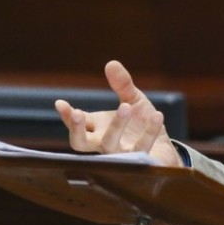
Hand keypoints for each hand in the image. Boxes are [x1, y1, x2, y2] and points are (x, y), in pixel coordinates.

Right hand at [54, 60, 181, 166]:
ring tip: (125, 106)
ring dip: (116, 125)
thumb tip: (111, 63)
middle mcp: (104, 144)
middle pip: (80, 143)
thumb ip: (122, 84)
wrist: (164, 150)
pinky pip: (142, 147)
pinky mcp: (140, 161)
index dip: (67, 115)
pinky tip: (157, 115)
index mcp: (98, 128)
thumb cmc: (141, 126)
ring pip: (110, 144)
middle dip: (76, 129)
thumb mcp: (133, 100)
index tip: (60, 103)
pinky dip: (149, 131)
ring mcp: (120, 155)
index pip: (77, 124)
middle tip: (77, 113)